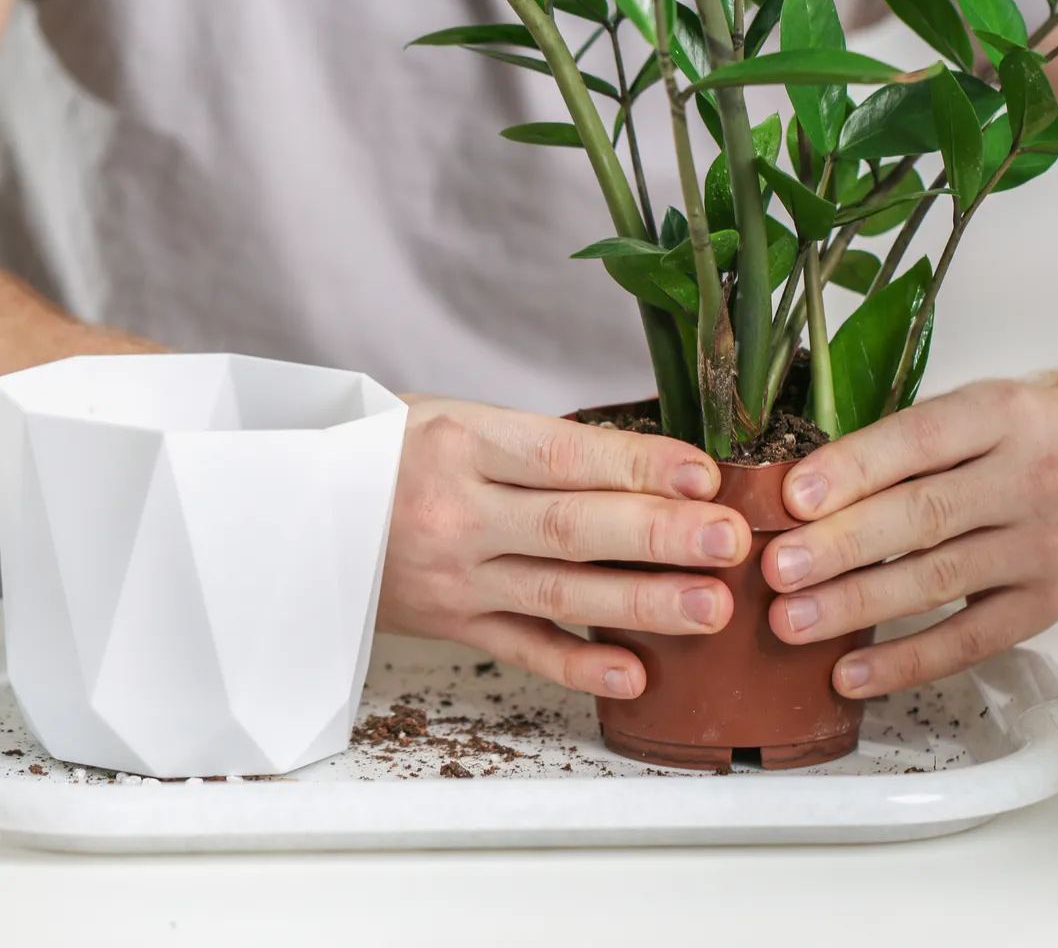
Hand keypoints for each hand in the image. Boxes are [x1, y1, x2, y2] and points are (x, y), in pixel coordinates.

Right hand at [378, 397, 750, 698]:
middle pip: (569, 527)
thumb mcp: (456, 418)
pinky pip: (520, 648)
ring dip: (640, 604)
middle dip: (658, 537)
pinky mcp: (449, 624)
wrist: (293, 506)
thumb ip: (544, 446)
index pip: (562, 455)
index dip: (637, 465)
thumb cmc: (390, 449)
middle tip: (730, 543)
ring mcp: (451, 576)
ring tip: (712, 608)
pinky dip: (578, 665)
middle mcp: (455, 511)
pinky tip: (637, 672)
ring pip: (557, 593)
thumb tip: (656, 466)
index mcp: (459, 442)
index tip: (704, 475)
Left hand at [762, 380, 1057, 697]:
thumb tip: (797, 494)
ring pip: (939, 580)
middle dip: (842, 545)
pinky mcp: (1047, 605)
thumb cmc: (1026, 439)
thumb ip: (902, 445)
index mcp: (1001, 414)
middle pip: (924, 516)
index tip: (792, 497)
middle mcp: (1031, 477)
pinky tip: (850, 672)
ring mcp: (1044, 546)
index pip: (919, 441)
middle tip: (777, 568)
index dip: (852, 469)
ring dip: (857, 605)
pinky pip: (968, 640)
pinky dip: (906, 661)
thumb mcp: (977, 410)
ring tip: (792, 620)